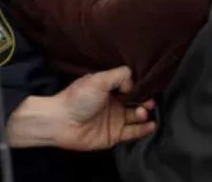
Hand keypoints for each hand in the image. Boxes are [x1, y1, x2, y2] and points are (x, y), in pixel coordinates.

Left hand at [7, 67, 156, 150]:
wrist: (60, 122)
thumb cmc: (78, 97)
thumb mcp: (99, 79)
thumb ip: (120, 76)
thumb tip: (134, 85)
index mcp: (109, 88)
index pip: (130, 86)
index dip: (140, 87)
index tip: (148, 87)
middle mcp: (114, 103)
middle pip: (136, 101)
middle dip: (145, 100)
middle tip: (148, 101)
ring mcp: (114, 120)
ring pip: (136, 116)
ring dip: (144, 113)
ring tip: (144, 111)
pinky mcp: (114, 135)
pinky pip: (132, 132)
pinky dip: (144, 129)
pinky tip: (151, 124)